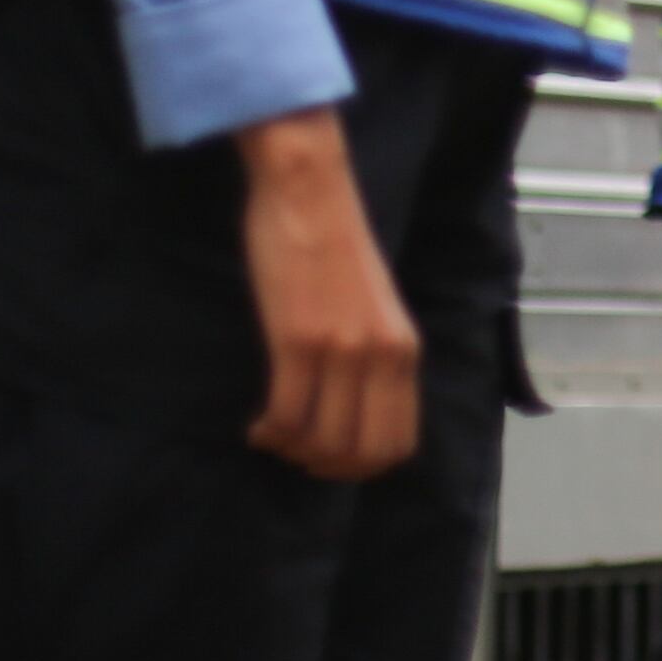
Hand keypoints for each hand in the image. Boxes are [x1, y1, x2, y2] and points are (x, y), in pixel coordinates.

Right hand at [234, 108, 420, 481]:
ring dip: (291, 450)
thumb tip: (358, 408)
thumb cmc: (336, 244)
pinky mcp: (298, 338)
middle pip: (362, 452)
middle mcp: (382, 355)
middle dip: (325, 468)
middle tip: (295, 452)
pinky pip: (286, 413)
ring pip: (322, 440)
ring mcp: (342, 349)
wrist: (310, 192)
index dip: (363, 467)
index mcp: (405, 348)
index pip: (400, 441)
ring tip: (271, 435)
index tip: (330, 458)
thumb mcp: (377, 307)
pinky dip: (269, 432)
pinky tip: (256, 425)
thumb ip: (376, 355)